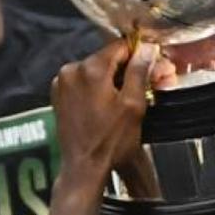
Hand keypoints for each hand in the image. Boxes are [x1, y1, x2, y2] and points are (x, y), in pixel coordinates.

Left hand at [51, 40, 157, 187]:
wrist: (84, 167)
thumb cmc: (110, 141)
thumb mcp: (133, 104)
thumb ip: (139, 72)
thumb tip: (147, 49)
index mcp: (90, 69)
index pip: (120, 47)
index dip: (140, 55)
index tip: (154, 65)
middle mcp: (72, 70)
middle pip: (108, 59)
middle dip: (130, 69)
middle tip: (152, 83)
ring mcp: (63, 83)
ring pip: (97, 71)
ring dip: (116, 79)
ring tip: (134, 96)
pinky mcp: (60, 96)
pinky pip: (85, 83)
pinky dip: (99, 88)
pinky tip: (113, 103)